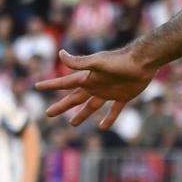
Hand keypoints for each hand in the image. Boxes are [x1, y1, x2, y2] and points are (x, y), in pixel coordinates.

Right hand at [35, 48, 156, 129]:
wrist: (144, 61)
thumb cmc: (120, 61)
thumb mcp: (98, 62)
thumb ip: (79, 62)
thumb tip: (60, 54)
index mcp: (88, 78)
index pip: (65, 83)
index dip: (51, 85)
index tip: (37, 86)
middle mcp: (96, 85)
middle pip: (75, 98)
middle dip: (62, 106)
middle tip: (48, 113)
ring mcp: (109, 91)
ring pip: (92, 106)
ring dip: (82, 114)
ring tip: (73, 123)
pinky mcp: (123, 96)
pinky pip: (114, 110)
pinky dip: (109, 119)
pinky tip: (103, 127)